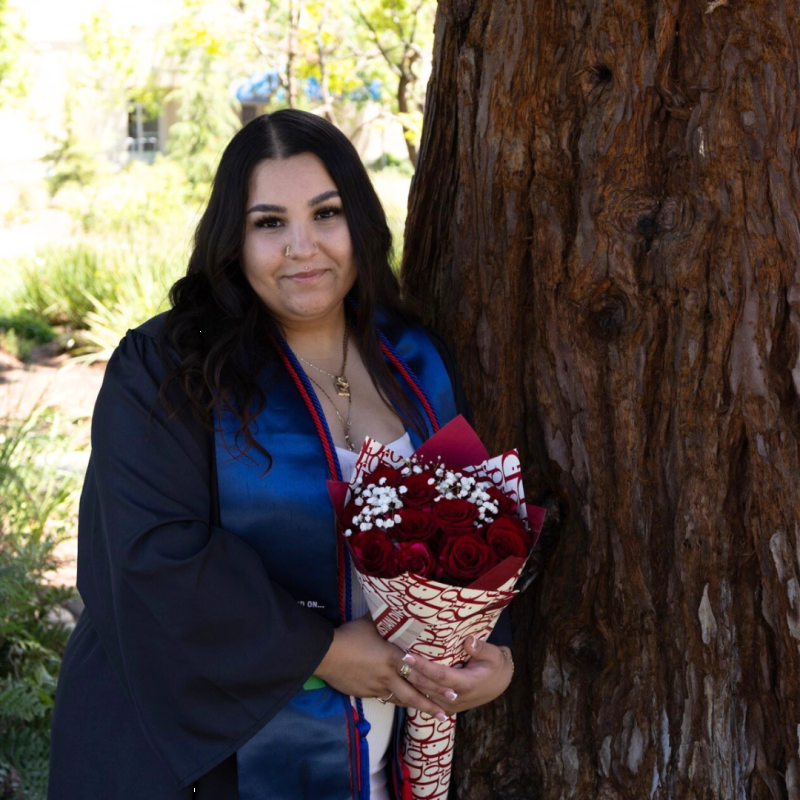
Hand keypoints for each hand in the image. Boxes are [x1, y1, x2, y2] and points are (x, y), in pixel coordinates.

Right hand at [314, 615, 451, 721]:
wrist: (325, 653)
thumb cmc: (349, 635)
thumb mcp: (371, 623)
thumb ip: (386, 620)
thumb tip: (396, 606)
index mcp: (393, 657)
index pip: (419, 674)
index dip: (436, 683)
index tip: (452, 690)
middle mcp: (388, 676)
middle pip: (413, 694)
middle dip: (431, 704)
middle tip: (446, 714)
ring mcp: (376, 687)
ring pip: (400, 700)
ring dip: (415, 706)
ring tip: (429, 714)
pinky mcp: (365, 693)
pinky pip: (384, 698)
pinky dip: (395, 701)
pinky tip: (402, 703)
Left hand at [399, 636, 512, 715]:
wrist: (500, 684)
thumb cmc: (496, 665)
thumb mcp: (494, 654)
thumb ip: (481, 648)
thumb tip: (469, 641)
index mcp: (466, 684)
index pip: (439, 675)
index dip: (422, 666)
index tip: (407, 656)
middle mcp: (456, 698)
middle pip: (427, 686)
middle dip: (409, 673)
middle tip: (394, 659)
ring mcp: (451, 706)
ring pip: (424, 695)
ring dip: (409, 682)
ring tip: (394, 666)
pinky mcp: (447, 707)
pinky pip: (427, 700)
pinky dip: (415, 690)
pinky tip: (402, 680)